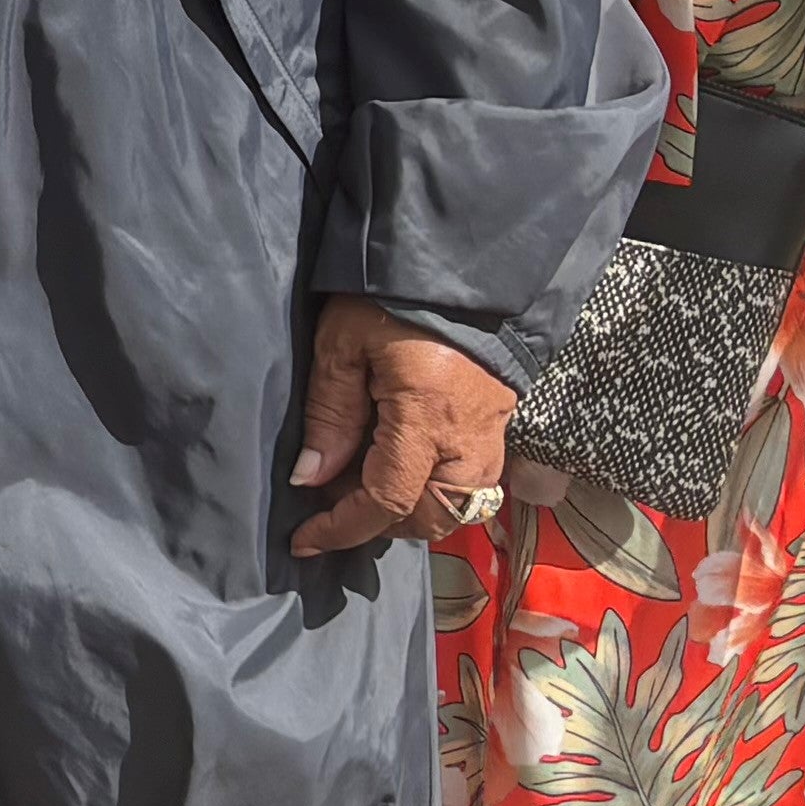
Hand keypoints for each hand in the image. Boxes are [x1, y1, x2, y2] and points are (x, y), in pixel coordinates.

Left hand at [288, 294, 509, 557]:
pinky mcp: (500, 421)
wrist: (454, 265)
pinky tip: (400, 463)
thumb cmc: (389, 297)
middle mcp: (469, 437)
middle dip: (382, 524)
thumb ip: (330, 415)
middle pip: (431, 518)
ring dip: (412, 510)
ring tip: (367, 482)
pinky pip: (474, 480)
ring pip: (459, 506)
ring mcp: (493, 432)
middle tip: (336, 501)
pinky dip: (436, 488)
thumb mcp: (341, 346)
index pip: (386, 501)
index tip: (305, 540)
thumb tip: (312, 477)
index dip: (342, 528)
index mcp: (426, 417)